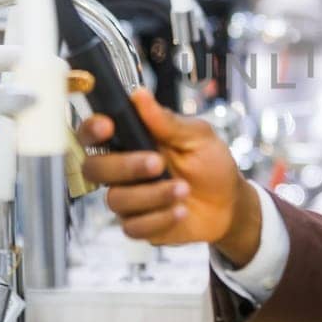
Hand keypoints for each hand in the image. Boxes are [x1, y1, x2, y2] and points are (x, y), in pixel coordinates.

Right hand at [77, 87, 262, 265]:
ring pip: (116, 200)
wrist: (230, 204)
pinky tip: (180, 211)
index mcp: (132, 142)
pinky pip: (133, 227)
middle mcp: (123, 170)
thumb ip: (167, 121)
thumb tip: (139, 95)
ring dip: (153, 195)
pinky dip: (159, 218)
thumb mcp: (197, 137)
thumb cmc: (211, 164)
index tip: (107, 127)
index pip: (94, 133)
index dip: (91, 130)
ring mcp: (128, 199)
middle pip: (94, 169)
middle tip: (158, 163)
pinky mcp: (138, 225)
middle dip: (126, 166)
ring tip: (183, 189)